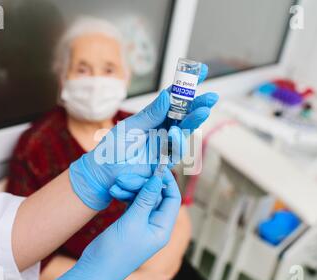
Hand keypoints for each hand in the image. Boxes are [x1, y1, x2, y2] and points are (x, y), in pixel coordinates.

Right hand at [42, 168, 180, 279]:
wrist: (96, 268)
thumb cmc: (117, 251)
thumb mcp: (133, 222)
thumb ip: (146, 199)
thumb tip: (158, 178)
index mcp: (163, 228)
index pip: (173, 199)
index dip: (167, 182)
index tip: (157, 168)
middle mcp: (155, 226)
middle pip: (158, 197)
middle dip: (145, 184)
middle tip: (131, 175)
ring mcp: (142, 225)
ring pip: (143, 199)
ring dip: (133, 189)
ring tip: (118, 184)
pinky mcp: (130, 224)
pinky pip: (133, 204)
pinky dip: (126, 196)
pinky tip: (115, 192)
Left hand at [69, 64, 218, 209]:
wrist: (105, 172)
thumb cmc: (113, 148)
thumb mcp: (131, 127)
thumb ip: (151, 114)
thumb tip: (167, 95)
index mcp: (154, 116)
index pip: (173, 97)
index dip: (186, 85)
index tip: (202, 71)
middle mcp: (162, 129)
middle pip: (184, 114)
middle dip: (198, 105)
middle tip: (211, 96)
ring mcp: (164, 145)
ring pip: (184, 131)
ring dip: (194, 121)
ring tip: (204, 111)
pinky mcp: (164, 162)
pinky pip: (175, 151)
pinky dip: (177, 141)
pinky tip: (176, 132)